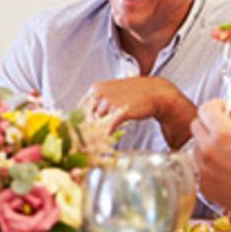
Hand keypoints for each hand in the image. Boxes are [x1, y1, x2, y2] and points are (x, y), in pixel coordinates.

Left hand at [81, 77, 195, 147]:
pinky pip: (109, 127)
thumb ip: (98, 104)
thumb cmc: (133, 94)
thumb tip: (86, 119)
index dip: (77, 122)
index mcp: (95, 89)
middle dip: (85, 131)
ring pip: (97, 124)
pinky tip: (107, 139)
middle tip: (84, 142)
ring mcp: (109, 102)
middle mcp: (100, 94)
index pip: (79, 108)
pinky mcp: (120, 111)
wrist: (155, 92)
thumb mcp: (112, 93)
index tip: (75, 133)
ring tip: (99, 141)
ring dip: (98, 133)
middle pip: (86, 118)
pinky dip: (107, 135)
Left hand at [189, 100, 230, 220]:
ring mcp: (204, 170)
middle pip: (197, 126)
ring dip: (208, 143)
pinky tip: (228, 167)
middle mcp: (208, 151)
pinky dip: (209, 162)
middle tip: (226, 127)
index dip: (216, 105)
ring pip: (197, 147)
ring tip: (230, 151)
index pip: (206, 109)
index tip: (222, 107)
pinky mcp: (204, 185)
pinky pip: (200, 166)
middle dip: (210, 122)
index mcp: (223, 134)